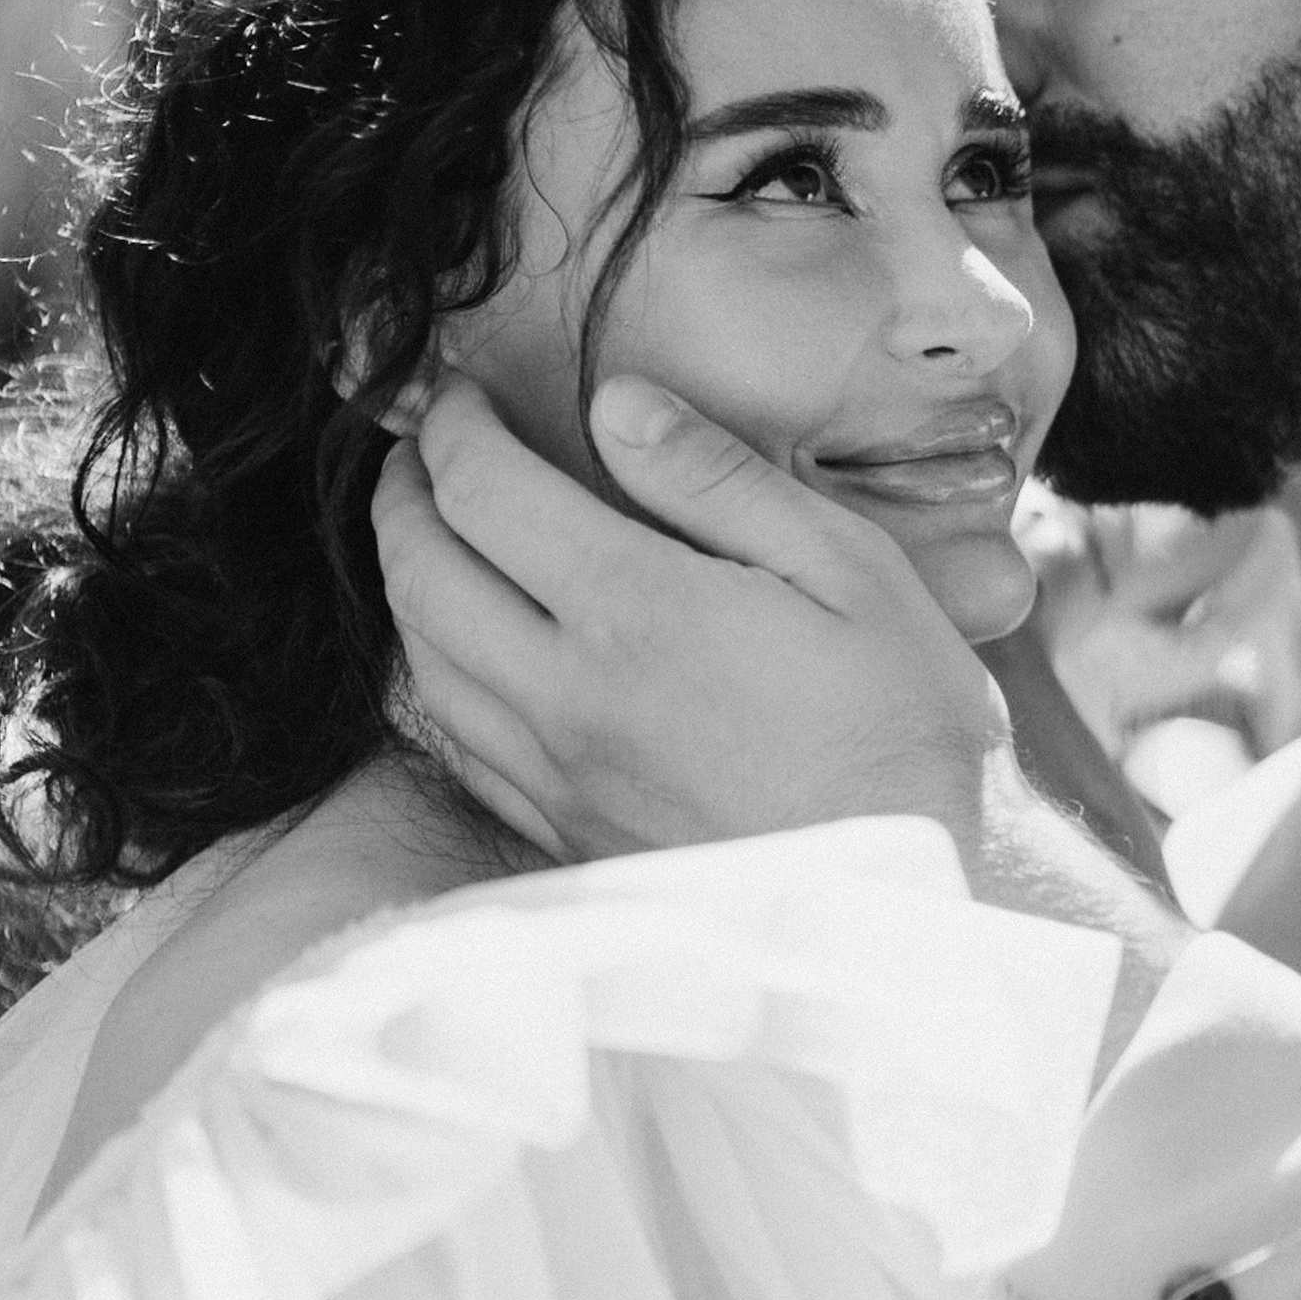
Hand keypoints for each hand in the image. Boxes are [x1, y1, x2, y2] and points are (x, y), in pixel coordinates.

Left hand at [373, 373, 1010, 863]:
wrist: (896, 902)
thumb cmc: (899, 731)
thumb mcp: (849, 570)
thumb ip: (721, 482)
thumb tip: (618, 407)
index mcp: (634, 611)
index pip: (481, 491)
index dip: (452, 426)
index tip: (460, 396)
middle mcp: (567, 695)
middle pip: (419, 574)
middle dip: (401, 494)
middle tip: (421, 452)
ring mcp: (556, 776)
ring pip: (421, 663)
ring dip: (407, 584)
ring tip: (434, 536)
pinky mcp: (565, 834)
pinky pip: (459, 744)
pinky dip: (438, 675)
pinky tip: (470, 650)